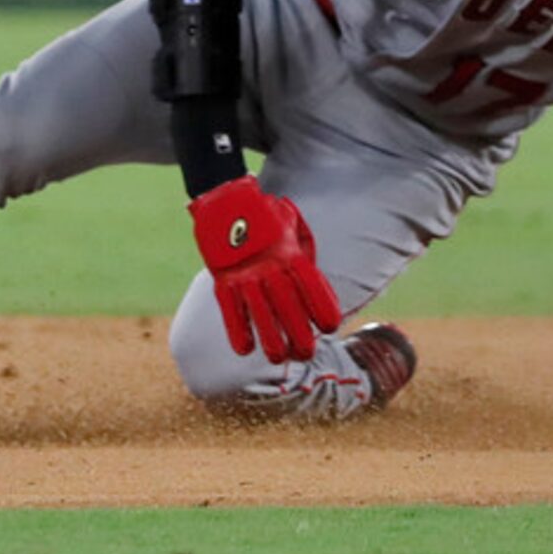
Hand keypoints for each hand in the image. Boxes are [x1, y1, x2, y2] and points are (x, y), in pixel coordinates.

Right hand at [188, 179, 340, 362]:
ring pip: (260, 316)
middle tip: (305, 353)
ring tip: (279, 358)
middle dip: (301, 338)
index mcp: (290, 254)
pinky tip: (245, 350)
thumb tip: (314, 274)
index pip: (313, 290)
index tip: (330, 327)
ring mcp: (244, 274)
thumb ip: (304, 248)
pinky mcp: (222, 278)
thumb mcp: (291, 221)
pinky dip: (237, 331)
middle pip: (289, 310)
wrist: (223, 195)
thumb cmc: (264, 212)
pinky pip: (230, 310)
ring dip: (272, 342)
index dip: (324, 312)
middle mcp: (269, 267)